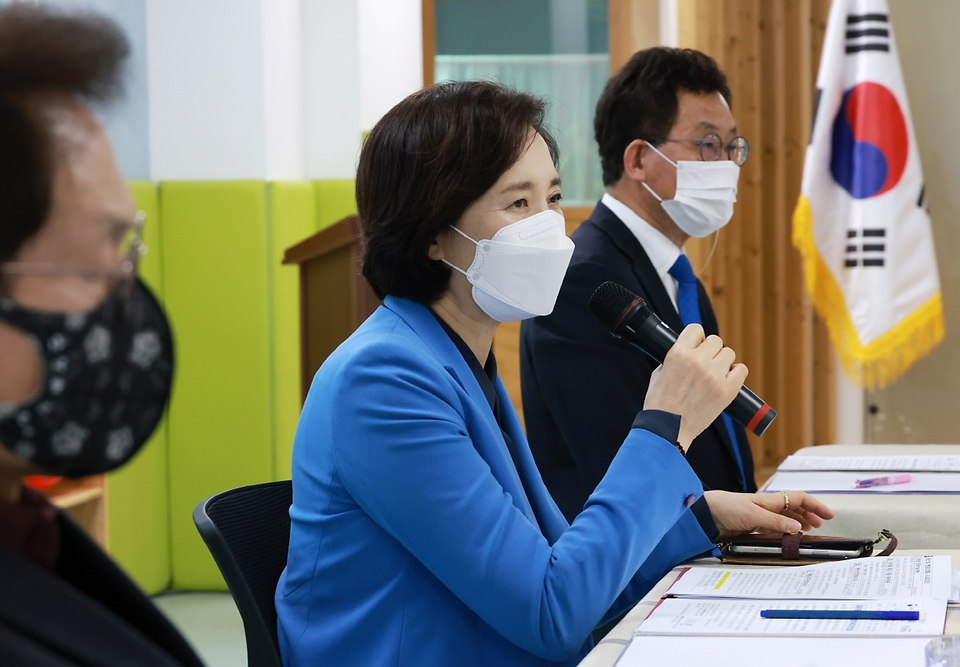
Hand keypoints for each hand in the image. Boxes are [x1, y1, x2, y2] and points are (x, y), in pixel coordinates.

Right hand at [642, 324, 746, 450]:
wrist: (667, 428)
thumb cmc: (660, 403)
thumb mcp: (659, 372)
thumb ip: (675, 358)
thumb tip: (689, 351)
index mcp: (678, 354)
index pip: (696, 329)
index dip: (696, 337)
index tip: (697, 345)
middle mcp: (697, 361)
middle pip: (715, 341)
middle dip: (710, 350)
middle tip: (705, 363)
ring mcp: (714, 376)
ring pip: (728, 353)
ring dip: (723, 361)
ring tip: (715, 374)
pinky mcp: (726, 391)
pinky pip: (741, 370)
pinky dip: (736, 373)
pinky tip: (727, 379)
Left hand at [704, 490, 835, 539]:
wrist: (705, 514)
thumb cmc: (726, 507)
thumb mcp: (754, 515)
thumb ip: (776, 521)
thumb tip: (799, 526)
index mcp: (770, 500)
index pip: (798, 498)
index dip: (815, 505)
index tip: (829, 515)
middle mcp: (766, 507)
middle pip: (793, 507)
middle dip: (809, 514)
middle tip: (820, 525)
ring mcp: (759, 516)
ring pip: (785, 517)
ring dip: (798, 522)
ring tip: (808, 530)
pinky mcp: (751, 526)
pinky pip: (773, 527)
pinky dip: (784, 531)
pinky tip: (787, 536)